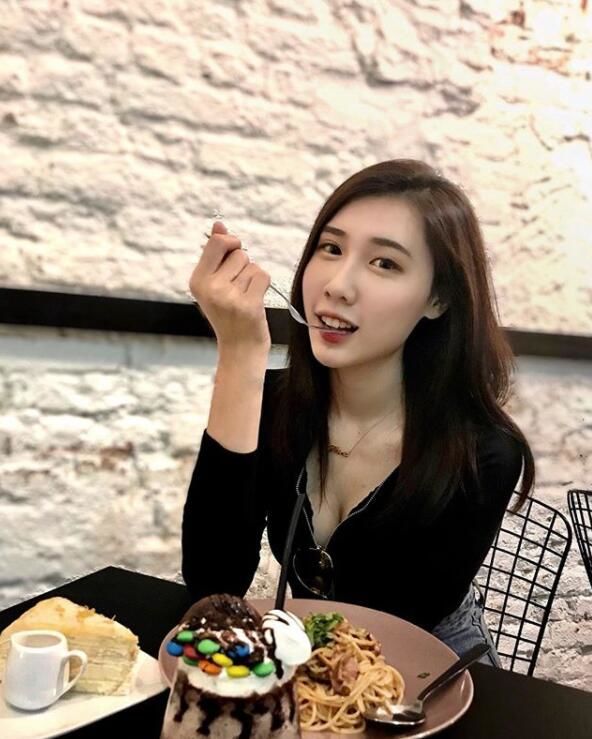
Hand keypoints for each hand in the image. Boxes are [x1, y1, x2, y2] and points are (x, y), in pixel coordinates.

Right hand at [189, 221, 271, 352]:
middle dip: (244, 265)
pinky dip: (264, 285)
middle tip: (238, 289)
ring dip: (254, 278)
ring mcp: (228, 297)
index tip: (233, 254)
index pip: (217, 242)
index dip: (230, 242)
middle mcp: (210, 288)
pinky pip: (263, 276)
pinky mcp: (248, 304)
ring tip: (245, 297)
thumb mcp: (216, 283)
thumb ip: (216, 253)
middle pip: (238, 252)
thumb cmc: (229, 313)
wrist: (239, 348)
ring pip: (252, 265)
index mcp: (197, 281)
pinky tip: (255, 301)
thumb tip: (218, 224)